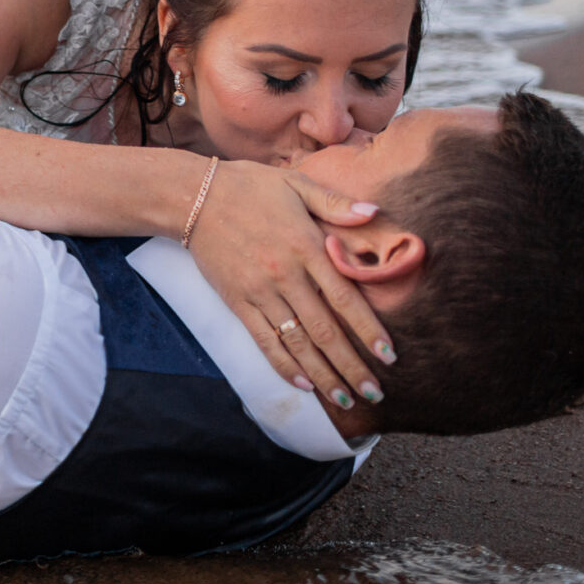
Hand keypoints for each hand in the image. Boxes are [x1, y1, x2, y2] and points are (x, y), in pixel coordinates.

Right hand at [183, 160, 394, 411]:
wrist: (194, 198)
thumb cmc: (250, 187)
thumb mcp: (297, 184)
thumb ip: (336, 204)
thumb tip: (375, 212)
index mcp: (306, 247)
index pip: (345, 298)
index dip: (368, 330)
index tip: (389, 356)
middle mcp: (286, 275)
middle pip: (325, 330)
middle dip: (352, 365)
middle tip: (374, 393)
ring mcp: (260, 292)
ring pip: (297, 343)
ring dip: (322, 375)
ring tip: (344, 399)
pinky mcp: (237, 302)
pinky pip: (264, 340)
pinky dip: (283, 365)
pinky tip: (303, 384)